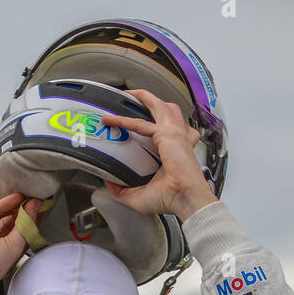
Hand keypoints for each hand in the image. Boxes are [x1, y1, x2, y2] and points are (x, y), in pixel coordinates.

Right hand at [0, 194, 40, 294]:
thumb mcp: (15, 246)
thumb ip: (25, 224)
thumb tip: (34, 207)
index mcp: (8, 256)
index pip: (23, 234)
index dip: (32, 221)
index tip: (42, 208)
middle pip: (12, 224)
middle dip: (24, 211)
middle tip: (35, 198)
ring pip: (1, 217)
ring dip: (14, 206)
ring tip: (27, 195)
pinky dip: (2, 205)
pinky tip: (15, 198)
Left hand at [99, 89, 216, 222]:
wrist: (185, 199)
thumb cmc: (172, 198)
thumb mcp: (140, 196)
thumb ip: (123, 191)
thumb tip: (108, 183)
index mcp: (176, 149)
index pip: (166, 128)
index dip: (151, 123)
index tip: (135, 125)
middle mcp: (177, 138)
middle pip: (167, 109)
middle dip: (149, 100)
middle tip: (132, 97)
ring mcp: (174, 134)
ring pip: (159, 106)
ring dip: (144, 98)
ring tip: (127, 95)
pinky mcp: (167, 135)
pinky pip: (141, 123)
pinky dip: (125, 120)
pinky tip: (111, 120)